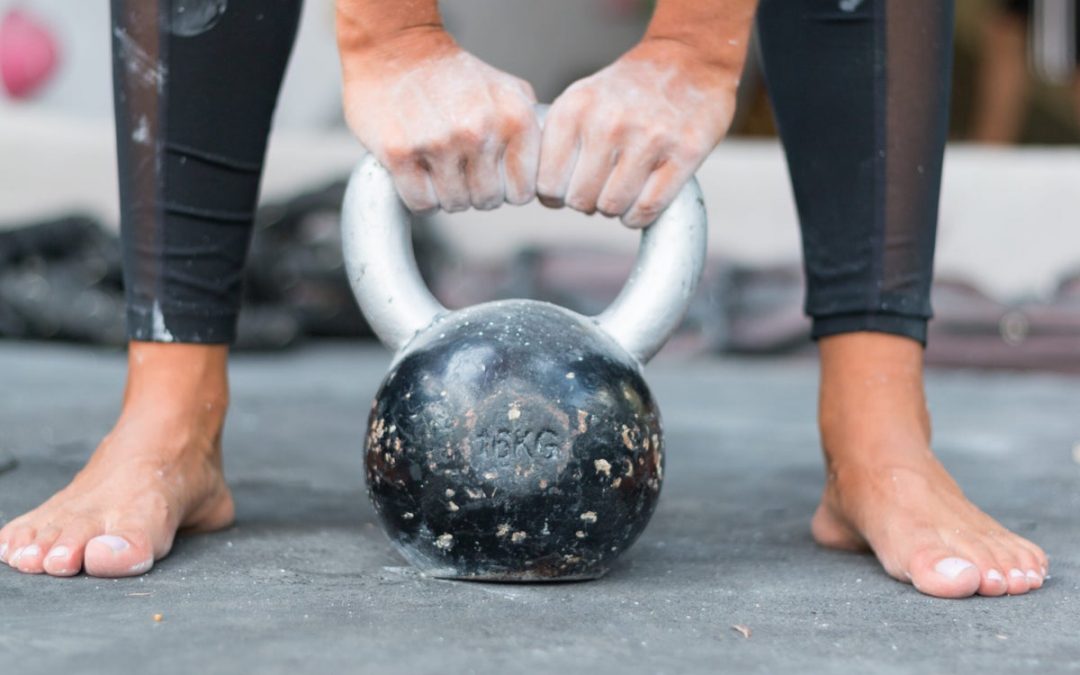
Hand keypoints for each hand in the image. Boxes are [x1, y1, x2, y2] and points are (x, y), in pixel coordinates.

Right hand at [341, 29, 539, 212]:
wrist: (397, 51)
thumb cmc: (453, 77)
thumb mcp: (507, 91)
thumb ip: (531, 129)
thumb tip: (552, 166)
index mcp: (514, 118)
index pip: (523, 192)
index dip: (506, 187)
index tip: (492, 174)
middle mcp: (479, 131)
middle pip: (488, 201)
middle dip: (475, 190)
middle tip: (460, 165)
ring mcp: (439, 143)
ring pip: (455, 204)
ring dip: (446, 193)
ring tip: (439, 163)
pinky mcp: (400, 153)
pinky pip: (422, 203)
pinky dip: (419, 195)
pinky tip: (418, 170)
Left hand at [537, 38, 738, 227]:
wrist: (687, 60)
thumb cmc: (628, 90)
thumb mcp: (580, 99)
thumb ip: (555, 141)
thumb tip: (543, 194)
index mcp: (574, 109)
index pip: (547, 183)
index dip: (555, 194)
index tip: (568, 187)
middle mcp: (608, 123)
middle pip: (579, 200)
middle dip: (587, 201)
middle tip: (600, 185)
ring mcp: (649, 138)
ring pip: (612, 207)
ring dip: (615, 208)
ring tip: (622, 187)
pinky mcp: (684, 153)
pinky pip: (646, 209)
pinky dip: (639, 214)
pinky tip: (641, 197)